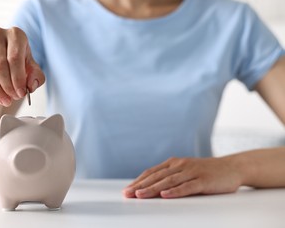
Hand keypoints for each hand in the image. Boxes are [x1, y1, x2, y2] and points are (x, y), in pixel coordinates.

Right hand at [0, 27, 44, 106]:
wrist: (1, 60)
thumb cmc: (19, 63)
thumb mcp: (32, 69)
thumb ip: (36, 77)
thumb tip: (30, 86)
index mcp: (16, 34)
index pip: (14, 58)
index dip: (17, 78)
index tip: (21, 94)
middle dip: (6, 86)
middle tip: (12, 99)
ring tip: (4, 100)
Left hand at [123, 157, 242, 198]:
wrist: (232, 167)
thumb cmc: (206, 172)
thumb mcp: (186, 172)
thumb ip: (171, 178)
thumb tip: (152, 189)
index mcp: (174, 163)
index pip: (152, 172)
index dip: (138, 181)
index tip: (126, 190)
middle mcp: (180, 166)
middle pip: (157, 177)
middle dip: (140, 186)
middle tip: (127, 194)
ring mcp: (192, 172)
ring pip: (168, 181)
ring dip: (153, 189)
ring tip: (140, 195)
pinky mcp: (203, 181)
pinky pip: (187, 187)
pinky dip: (175, 191)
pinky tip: (165, 195)